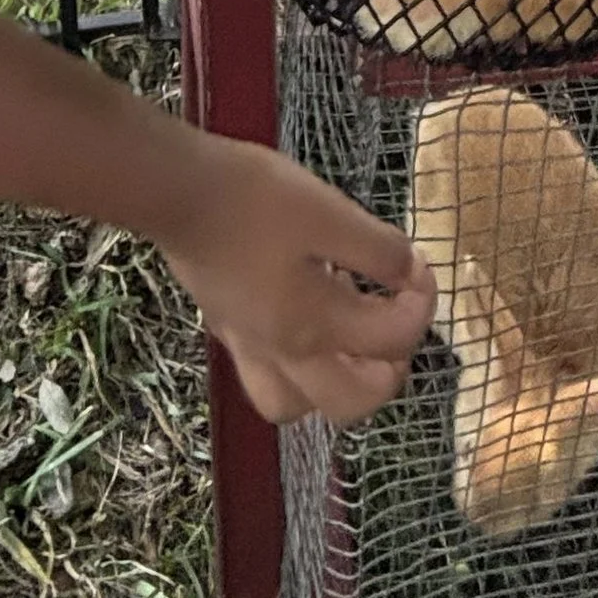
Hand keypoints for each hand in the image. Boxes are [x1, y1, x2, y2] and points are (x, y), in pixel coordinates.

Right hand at [161, 139, 436, 425]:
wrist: (176, 191)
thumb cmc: (253, 197)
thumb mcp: (329, 211)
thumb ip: (378, 249)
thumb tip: (410, 272)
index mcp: (316, 325)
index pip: (393, 340)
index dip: (421, 303)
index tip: (418, 264)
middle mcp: (284, 351)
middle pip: (350, 403)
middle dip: (387, 371)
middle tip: (391, 322)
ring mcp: (248, 344)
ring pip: (297, 406)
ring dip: (333, 384)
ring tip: (347, 338)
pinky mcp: (225, 326)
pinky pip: (265, 375)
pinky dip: (294, 365)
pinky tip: (302, 314)